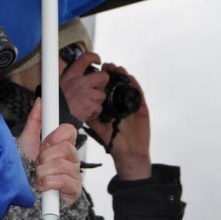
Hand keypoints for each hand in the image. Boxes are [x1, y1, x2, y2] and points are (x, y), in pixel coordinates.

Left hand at [18, 99, 81, 206]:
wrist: (24, 200)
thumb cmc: (25, 171)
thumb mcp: (27, 143)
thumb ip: (35, 121)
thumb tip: (40, 100)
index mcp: (60, 145)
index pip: (69, 131)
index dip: (56, 135)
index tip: (45, 141)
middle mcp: (70, 158)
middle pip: (67, 147)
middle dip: (46, 156)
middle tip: (37, 163)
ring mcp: (74, 174)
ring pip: (63, 164)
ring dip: (44, 172)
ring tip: (37, 177)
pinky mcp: (74, 191)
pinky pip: (64, 180)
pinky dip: (49, 183)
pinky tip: (42, 187)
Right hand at [60, 52, 108, 121]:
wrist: (55, 116)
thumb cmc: (55, 100)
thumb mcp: (58, 83)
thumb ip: (68, 77)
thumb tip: (72, 73)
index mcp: (72, 75)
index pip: (85, 58)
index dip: (93, 57)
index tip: (97, 60)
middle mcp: (81, 82)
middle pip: (103, 76)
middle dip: (102, 82)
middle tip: (96, 87)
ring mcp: (88, 95)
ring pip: (102, 95)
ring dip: (96, 100)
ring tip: (86, 103)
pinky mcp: (91, 106)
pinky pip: (99, 108)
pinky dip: (94, 111)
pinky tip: (85, 112)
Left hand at [87, 63, 151, 179]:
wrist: (128, 153)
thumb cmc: (114, 141)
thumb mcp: (99, 127)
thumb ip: (91, 117)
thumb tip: (79, 107)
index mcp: (111, 106)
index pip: (106, 89)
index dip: (102, 79)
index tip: (95, 70)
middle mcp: (121, 103)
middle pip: (117, 85)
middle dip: (112, 74)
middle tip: (106, 66)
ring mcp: (131, 105)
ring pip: (128, 87)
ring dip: (123, 77)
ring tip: (117, 69)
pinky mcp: (141, 109)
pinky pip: (139, 95)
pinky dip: (135, 86)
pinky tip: (130, 79)